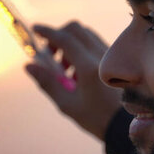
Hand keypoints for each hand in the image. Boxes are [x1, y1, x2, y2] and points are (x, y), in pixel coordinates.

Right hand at [25, 21, 121, 140]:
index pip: (65, 39)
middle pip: (75, 29)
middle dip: (58, 35)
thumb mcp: (67, 104)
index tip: (35, 29)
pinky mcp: (113, 59)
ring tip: (64, 69)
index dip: (48, 32)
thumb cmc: (96, 117)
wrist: (125, 124)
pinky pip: (94, 43)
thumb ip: (47, 83)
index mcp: (88, 67)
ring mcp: (109, 55)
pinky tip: (77, 71)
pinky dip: (80, 48)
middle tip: (50, 55)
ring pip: (85, 34)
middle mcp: (100, 56)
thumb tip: (28, 65)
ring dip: (69, 43)